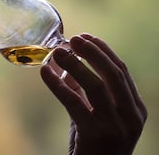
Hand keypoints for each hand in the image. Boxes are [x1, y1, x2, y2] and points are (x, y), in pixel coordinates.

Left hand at [40, 33, 146, 154]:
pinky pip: (74, 103)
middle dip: (92, 52)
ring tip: (58, 52)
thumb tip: (65, 62)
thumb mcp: (95, 113)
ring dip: (75, 65)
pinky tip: (45, 72)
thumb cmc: (96, 142)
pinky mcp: (96, 135)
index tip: (86, 37)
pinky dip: (58, 85)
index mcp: (135, 108)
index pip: (121, 71)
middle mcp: (131, 116)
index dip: (103, 51)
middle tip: (74, 38)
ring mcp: (116, 126)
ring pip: (96, 86)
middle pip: (113, 74)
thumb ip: (83, 89)